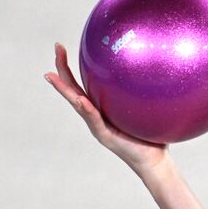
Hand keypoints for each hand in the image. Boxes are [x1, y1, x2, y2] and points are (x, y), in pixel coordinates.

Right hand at [44, 42, 170, 175]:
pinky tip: (80, 99)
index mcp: (102, 107)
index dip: (72, 66)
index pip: (83, 83)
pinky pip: (95, 120)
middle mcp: (95, 115)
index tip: (63, 46)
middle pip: (74, 89)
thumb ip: (142, 93)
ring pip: (77, 104)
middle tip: (57, 47)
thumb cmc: (151, 135)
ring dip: (65, 90)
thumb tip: (155, 67)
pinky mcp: (105, 136)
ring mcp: (97, 126)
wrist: (153, 161)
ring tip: (52, 76)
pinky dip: (87, 110)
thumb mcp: (144, 110)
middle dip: (63, 70)